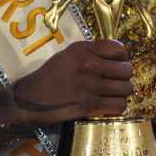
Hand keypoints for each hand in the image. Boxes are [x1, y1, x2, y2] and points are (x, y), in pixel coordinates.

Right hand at [7, 40, 132, 127]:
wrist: (28, 99)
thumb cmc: (47, 77)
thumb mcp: (67, 55)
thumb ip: (90, 52)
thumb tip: (117, 56)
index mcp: (83, 50)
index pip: (119, 49)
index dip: (123, 57)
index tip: (117, 63)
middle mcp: (89, 65)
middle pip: (127, 70)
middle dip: (124, 76)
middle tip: (116, 81)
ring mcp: (90, 86)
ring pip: (126, 89)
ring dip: (122, 92)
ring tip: (113, 94)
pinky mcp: (89, 106)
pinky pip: (118, 105)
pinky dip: (117, 106)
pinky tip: (109, 105)